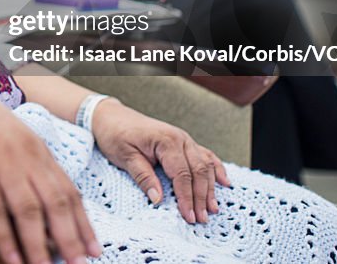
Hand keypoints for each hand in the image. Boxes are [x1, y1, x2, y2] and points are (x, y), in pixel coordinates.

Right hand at [0, 76, 100, 263]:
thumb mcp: (9, 132)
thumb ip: (27, 160)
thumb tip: (42, 196)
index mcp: (35, 146)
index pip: (68, 189)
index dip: (83, 222)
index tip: (93, 247)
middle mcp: (23, 154)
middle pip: (56, 202)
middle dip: (71, 238)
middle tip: (79, 263)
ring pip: (29, 211)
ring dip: (40, 246)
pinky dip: (5, 239)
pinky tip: (12, 259)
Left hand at [91, 99, 230, 224]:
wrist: (111, 117)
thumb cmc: (115, 135)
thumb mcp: (124, 156)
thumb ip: (144, 177)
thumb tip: (158, 199)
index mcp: (166, 141)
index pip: (182, 175)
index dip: (187, 198)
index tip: (189, 217)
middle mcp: (180, 138)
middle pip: (198, 172)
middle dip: (202, 197)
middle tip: (202, 219)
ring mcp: (184, 139)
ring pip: (204, 165)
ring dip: (210, 188)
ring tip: (213, 209)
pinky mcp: (183, 142)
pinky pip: (205, 155)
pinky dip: (215, 169)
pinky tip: (224, 182)